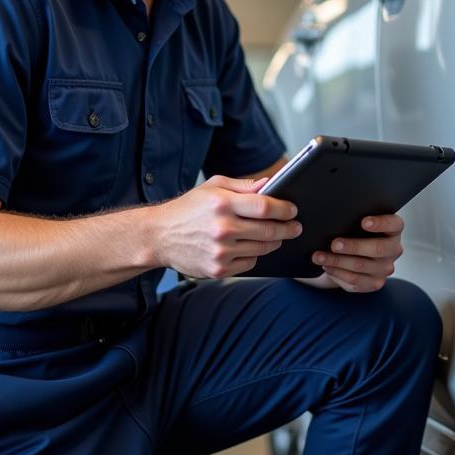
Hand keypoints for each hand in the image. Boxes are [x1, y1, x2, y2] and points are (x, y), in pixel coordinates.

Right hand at [154, 174, 300, 278]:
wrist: (159, 236)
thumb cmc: (188, 208)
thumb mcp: (213, 187)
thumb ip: (243, 186)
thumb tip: (270, 184)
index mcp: (222, 204)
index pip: (265, 206)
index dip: (284, 209)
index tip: (293, 210)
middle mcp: (222, 228)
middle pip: (269, 230)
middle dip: (288, 228)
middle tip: (295, 226)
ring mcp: (220, 252)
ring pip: (262, 249)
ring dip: (274, 242)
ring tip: (276, 236)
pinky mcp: (218, 269)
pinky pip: (250, 263)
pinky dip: (255, 255)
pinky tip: (251, 247)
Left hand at [308, 214, 403, 292]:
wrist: (354, 255)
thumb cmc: (355, 232)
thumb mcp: (357, 222)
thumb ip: (352, 217)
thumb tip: (330, 219)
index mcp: (393, 229)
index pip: (394, 224)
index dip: (381, 223)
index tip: (364, 222)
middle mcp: (394, 250)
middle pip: (378, 248)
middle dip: (353, 246)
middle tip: (334, 244)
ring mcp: (385, 269)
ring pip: (361, 266)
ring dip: (337, 261)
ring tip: (318, 256)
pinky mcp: (374, 283)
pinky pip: (354, 280)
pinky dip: (337, 272)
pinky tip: (326, 266)